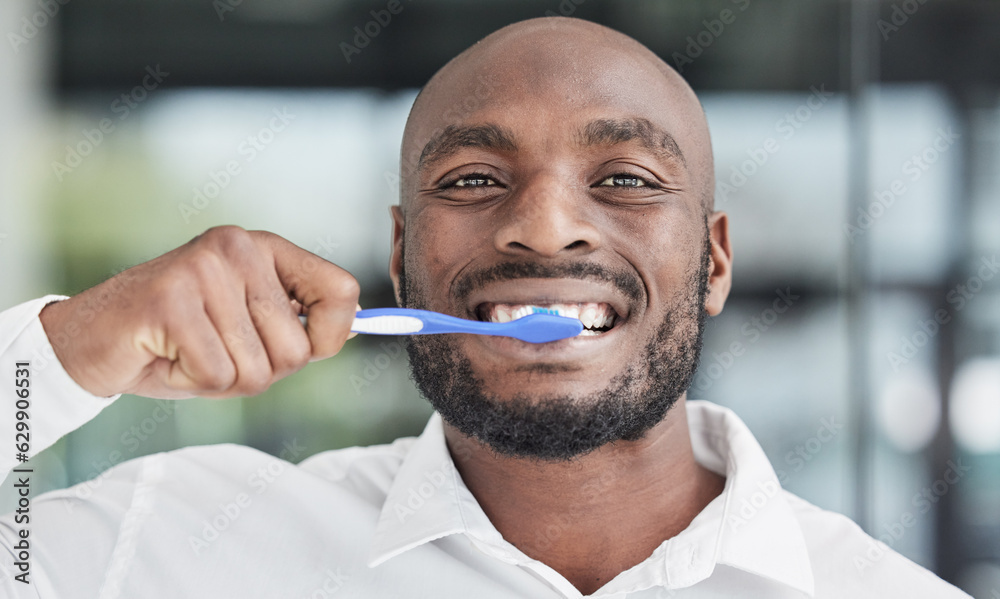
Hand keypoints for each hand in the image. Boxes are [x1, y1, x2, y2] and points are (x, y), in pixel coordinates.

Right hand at [39, 226, 359, 398]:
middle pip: (297, 349)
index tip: (307, 349)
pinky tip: (167, 356)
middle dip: (260, 370)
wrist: (92, 340)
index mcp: (263, 248)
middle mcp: (237, 248)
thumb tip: (356, 324)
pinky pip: (218, 374)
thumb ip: (296, 322)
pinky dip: (193, 381)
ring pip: (258, 368)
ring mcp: (203, 269)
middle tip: (216, 351)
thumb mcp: (247, 325)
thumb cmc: (178, 338)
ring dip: (223, 379)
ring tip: (188, 351)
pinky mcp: (171, 300)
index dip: (333, 335)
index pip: (340, 291)